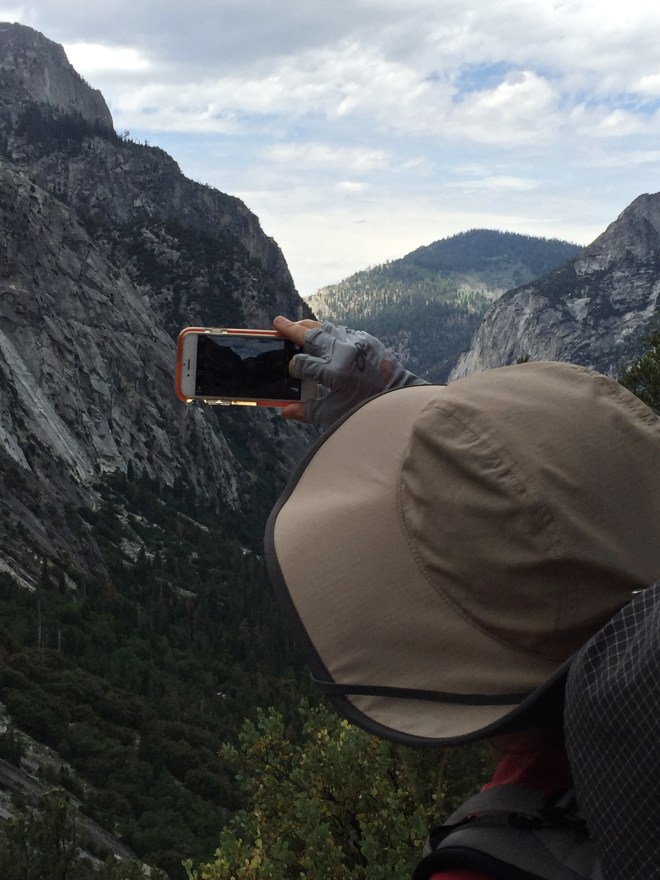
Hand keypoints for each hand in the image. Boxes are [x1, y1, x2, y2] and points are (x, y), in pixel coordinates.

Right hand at [273, 315, 424, 424]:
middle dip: (291, 329)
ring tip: (295, 325)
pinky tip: (322, 335)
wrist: (397, 397)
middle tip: (278, 322)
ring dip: (309, 326)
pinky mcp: (365, 339)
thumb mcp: (334, 413)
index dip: (293, 368)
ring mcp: (355, 342)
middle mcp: (343, 352)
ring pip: (326, 327)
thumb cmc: (365, 408)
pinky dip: (328, 331)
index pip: (302, 363)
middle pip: (310, 335)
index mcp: (333, 372)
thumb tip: (284, 411)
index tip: (293, 372)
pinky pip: (341, 330)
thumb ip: (307, 411)